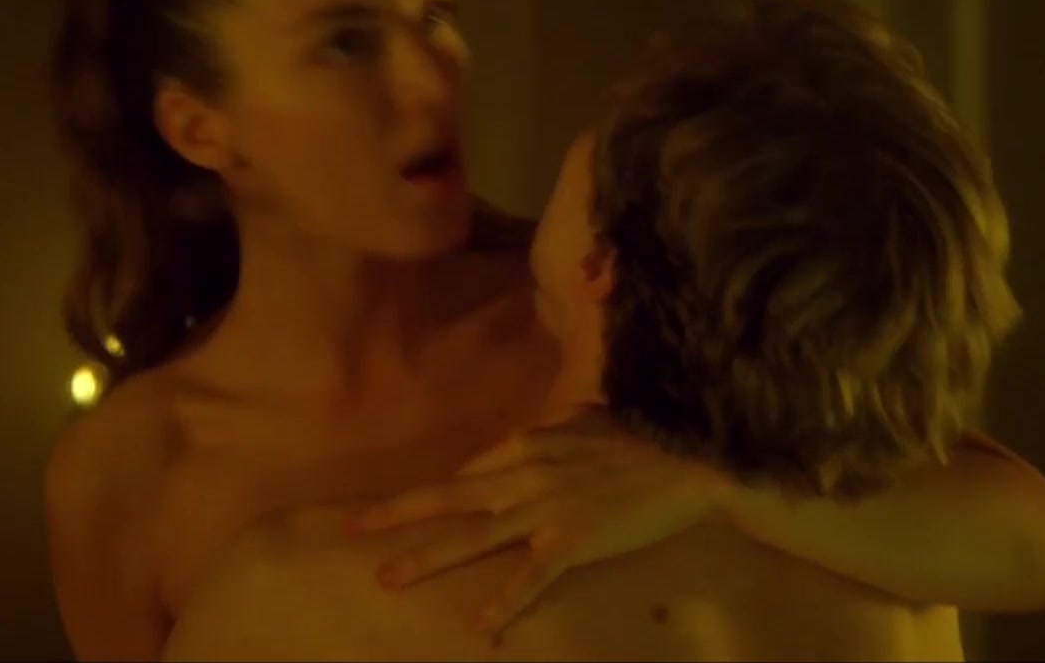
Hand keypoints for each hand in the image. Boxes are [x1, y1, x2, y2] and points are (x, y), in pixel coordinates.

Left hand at [347, 410, 732, 637]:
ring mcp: (548, 508)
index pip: (467, 474)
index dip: (428, 494)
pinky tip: (479, 623)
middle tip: (353, 531)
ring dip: (427, 558)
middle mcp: (526, 474)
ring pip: (474, 536)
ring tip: (388, 577)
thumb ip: (548, 432)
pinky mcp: (575, 540)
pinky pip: (533, 575)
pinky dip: (505, 600)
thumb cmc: (644, 436)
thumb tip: (522, 442)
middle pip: (449, 499)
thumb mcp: (585, 420)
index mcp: (528, 443)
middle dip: (398, 515)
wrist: (692, 456)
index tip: (392, 510)